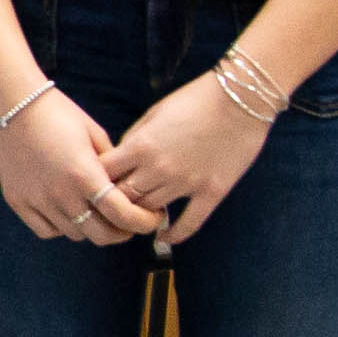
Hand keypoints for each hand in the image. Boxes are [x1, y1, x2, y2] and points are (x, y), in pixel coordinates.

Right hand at [0, 86, 162, 247]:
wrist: (12, 104)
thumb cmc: (58, 112)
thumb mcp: (95, 133)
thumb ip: (113, 164)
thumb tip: (126, 185)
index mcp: (85, 174)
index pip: (122, 215)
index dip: (143, 222)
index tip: (153, 220)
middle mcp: (61, 194)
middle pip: (101, 234)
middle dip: (122, 232)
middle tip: (129, 224)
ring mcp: (38, 201)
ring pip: (75, 234)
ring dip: (92, 229)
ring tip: (97, 215)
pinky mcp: (18, 202)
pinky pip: (46, 231)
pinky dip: (61, 228)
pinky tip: (68, 214)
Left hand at [99, 71, 272, 246]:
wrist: (241, 97)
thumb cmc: (196, 99)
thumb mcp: (155, 112)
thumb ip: (134, 138)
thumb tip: (120, 160)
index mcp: (141, 146)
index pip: (104, 174)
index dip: (96, 181)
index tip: (97, 185)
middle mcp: (159, 168)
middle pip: (123, 197)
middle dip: (114, 202)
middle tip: (114, 207)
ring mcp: (186, 183)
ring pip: (150, 211)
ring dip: (141, 215)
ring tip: (138, 217)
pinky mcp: (211, 192)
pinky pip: (189, 223)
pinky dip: (175, 235)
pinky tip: (165, 239)